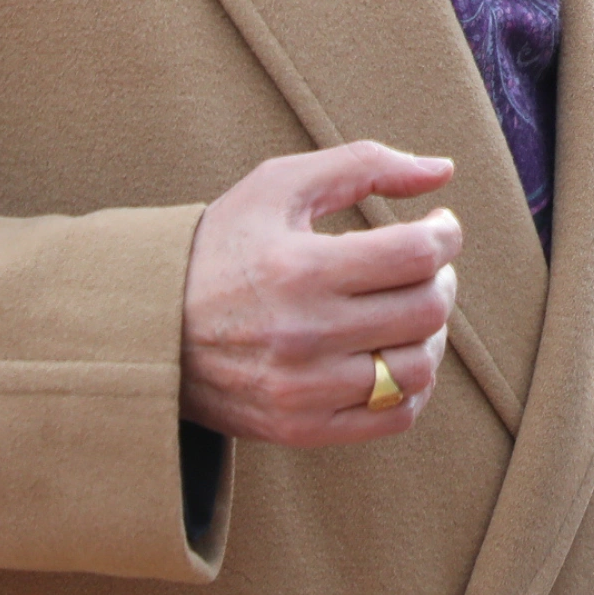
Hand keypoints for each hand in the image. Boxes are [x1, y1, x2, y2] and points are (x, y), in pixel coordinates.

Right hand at [181, 141, 460, 446]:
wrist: (148, 328)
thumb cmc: (222, 245)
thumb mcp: (279, 185)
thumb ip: (364, 165)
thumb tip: (443, 170)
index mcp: (299, 268)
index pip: (417, 254)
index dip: (445, 235)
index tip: (438, 226)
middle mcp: (304, 335)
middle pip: (426, 310)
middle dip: (442, 278)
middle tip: (425, 265)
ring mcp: (303, 390)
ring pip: (418, 367)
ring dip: (431, 333)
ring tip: (408, 309)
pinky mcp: (301, 429)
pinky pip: (393, 416)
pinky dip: (411, 385)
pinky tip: (393, 353)